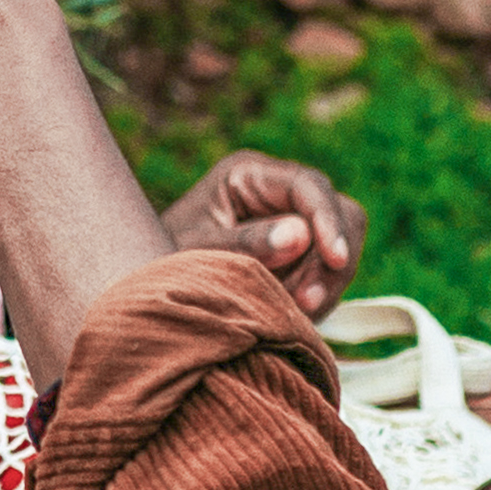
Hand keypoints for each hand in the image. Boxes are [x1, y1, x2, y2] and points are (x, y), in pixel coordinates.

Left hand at [168, 149, 360, 298]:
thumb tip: (300, 235)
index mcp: (248, 175)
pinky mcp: (300, 255)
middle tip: (306, 304)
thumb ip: (244, 244)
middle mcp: (277, 192)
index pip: (309, 186)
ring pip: (340, 250)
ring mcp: (292, 223)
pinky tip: (290, 314)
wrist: (148, 286)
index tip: (335, 258)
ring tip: (289, 313)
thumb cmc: (159, 259)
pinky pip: (329, 275)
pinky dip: (319, 297)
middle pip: (342, 213)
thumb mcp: (194, 251)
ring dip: (326, 285)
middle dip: (332, 262)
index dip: (329, 221)